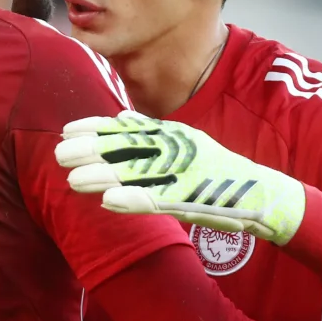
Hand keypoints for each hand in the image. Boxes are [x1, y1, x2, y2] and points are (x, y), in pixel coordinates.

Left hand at [55, 111, 306, 245]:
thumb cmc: (219, 172)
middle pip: (127, 149)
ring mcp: (184, 174)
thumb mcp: (185, 143)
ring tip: (72, 180)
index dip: (96, 129)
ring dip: (103, 177)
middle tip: (58, 153)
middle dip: (91, 150)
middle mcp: (177, 150)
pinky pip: (157, 201)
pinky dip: (132, 200)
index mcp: (172, 135)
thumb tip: (121, 118)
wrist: (263, 195)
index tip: (67, 130)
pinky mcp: (192, 200)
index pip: (128, 130)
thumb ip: (153, 132)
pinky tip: (108, 202)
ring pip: (136, 175)